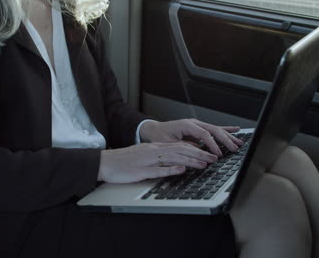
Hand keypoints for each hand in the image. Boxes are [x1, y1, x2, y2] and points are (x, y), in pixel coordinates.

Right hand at [98, 142, 217, 182]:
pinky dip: (171, 169)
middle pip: (180, 150)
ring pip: (173, 157)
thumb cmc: (123, 162)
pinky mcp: (140, 170)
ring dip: (190, 160)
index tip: (210, 154)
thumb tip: (177, 162)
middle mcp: (153, 151)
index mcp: (155, 148)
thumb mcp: (144, 157)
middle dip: (199, 154)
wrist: (105, 162)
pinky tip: (181, 169)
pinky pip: (158, 169)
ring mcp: (147, 160)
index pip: (180, 147)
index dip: (197, 150)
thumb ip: (160, 159)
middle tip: (214, 158)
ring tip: (204, 164)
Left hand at [139, 119, 243, 156]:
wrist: (153, 130)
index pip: (203, 134)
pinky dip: (225, 130)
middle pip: (213, 130)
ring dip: (228, 136)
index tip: (218, 154)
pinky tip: (236, 130)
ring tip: (239, 143)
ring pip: (216, 129)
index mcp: (186, 125)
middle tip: (234, 150)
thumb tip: (197, 153)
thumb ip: (182, 147)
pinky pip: (214, 129)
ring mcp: (197, 124)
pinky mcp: (198, 128)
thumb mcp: (168, 144)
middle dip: (225, 140)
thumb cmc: (159, 136)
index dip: (212, 144)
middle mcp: (193, 123)